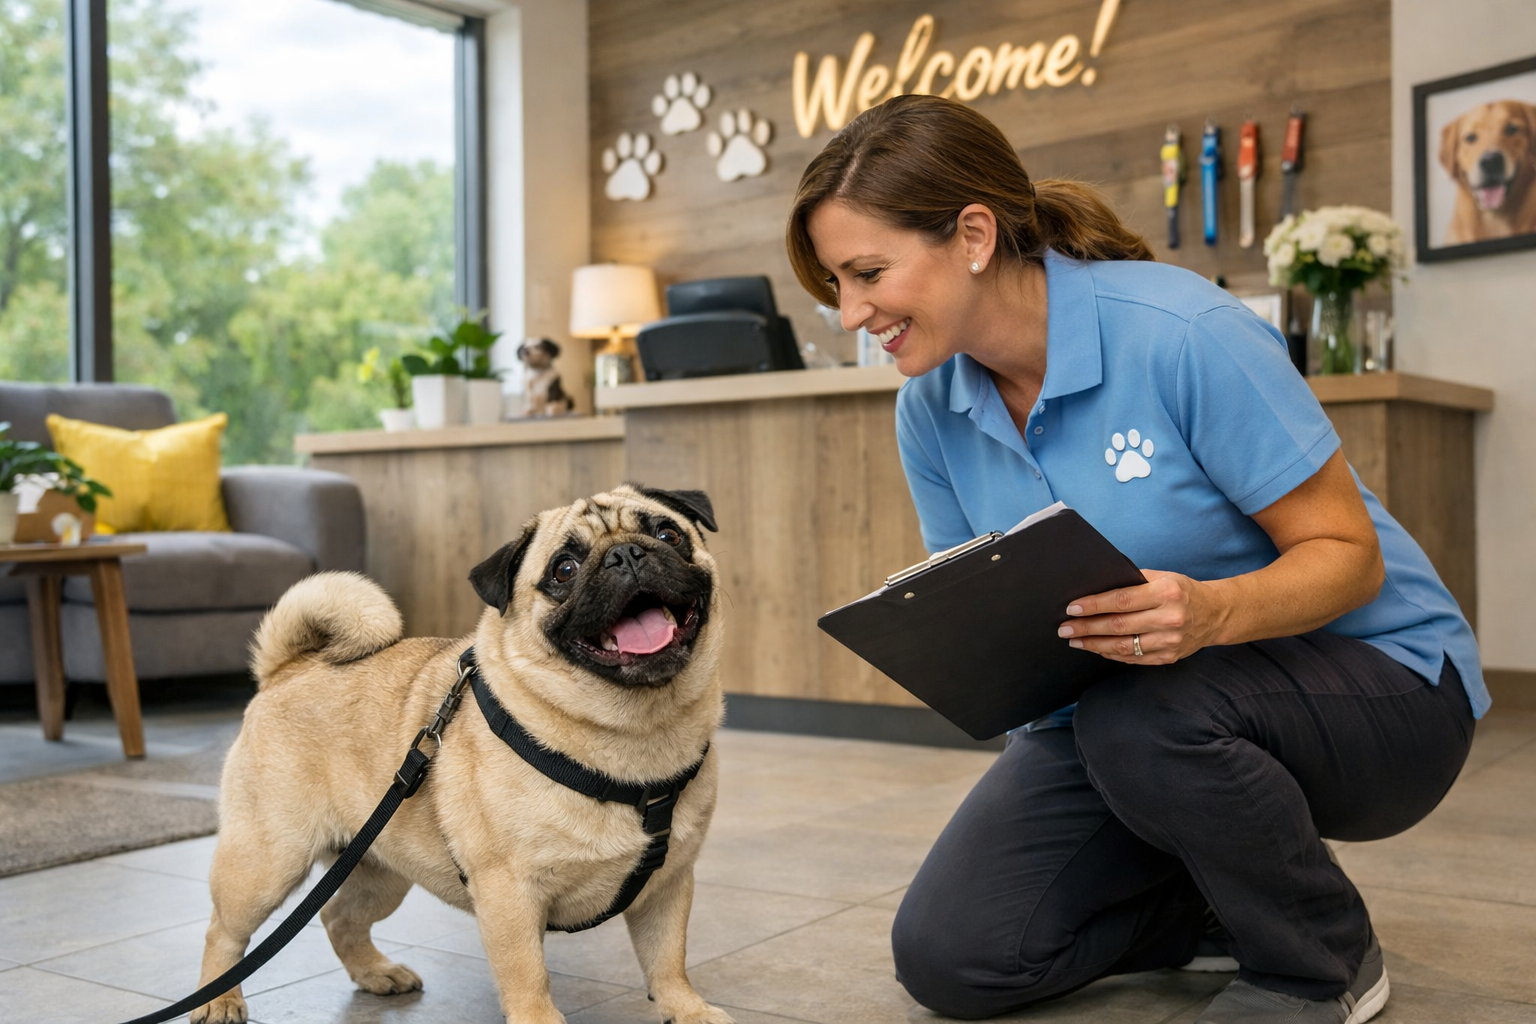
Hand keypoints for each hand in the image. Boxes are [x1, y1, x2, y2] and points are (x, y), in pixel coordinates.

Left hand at [1057, 570, 1226, 664]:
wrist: (1215, 614)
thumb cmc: (1181, 591)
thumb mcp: (1162, 577)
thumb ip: (1132, 581)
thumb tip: (1095, 586)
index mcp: (1166, 593)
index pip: (1122, 601)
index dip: (1094, 606)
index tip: (1072, 608)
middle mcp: (1170, 618)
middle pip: (1118, 626)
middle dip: (1087, 628)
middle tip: (1065, 629)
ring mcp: (1170, 641)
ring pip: (1123, 647)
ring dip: (1094, 644)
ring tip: (1075, 641)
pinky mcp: (1169, 657)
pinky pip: (1133, 658)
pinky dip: (1111, 654)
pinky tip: (1097, 648)